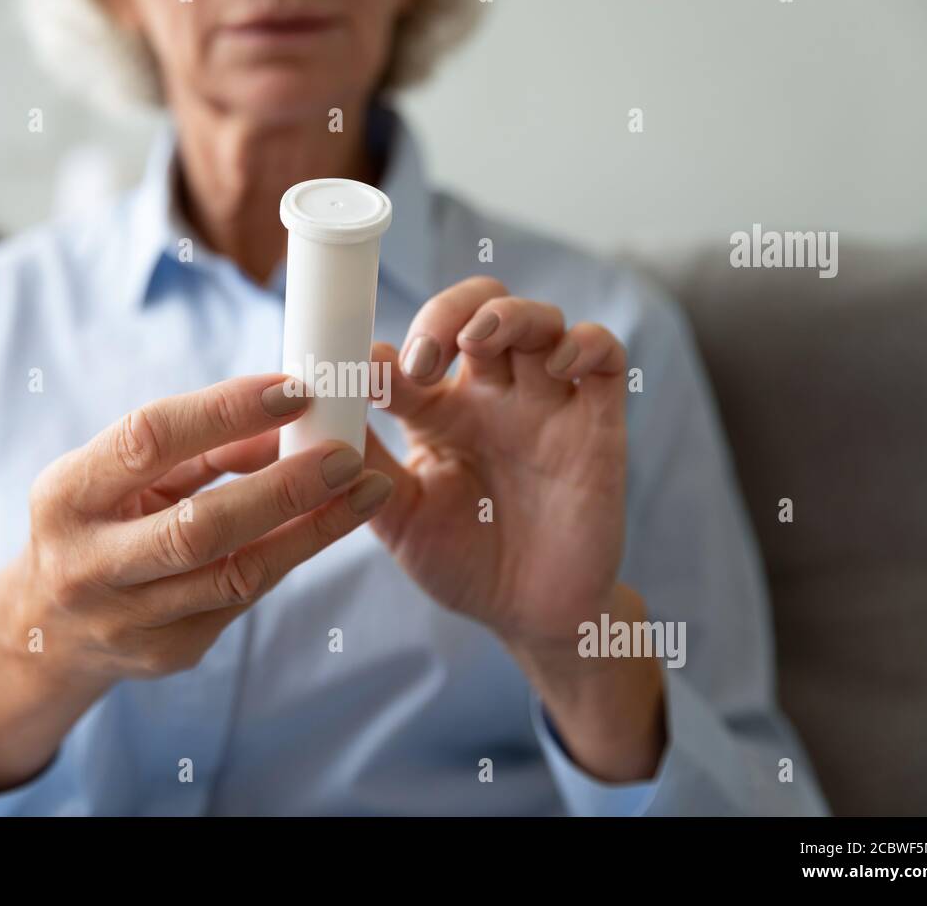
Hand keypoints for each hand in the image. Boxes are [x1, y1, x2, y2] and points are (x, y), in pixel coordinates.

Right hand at [0, 373, 391, 792]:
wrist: (47, 629)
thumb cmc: (96, 523)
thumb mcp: (123, 476)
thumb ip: (198, 448)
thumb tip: (285, 417)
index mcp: (66, 495)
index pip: (150, 441)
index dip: (226, 412)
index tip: (295, 390)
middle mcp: (89, 563)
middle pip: (199, 527)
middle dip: (284, 487)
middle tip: (346, 454)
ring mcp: (129, 619)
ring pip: (237, 574)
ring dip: (312, 529)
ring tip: (366, 490)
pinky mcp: (169, 653)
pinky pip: (245, 599)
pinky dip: (292, 555)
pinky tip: (330, 524)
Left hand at [365, 275, 628, 647]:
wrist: (532, 618)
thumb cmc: (463, 564)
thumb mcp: (401, 518)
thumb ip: (365, 464)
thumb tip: (323, 410)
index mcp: (440, 414)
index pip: (413, 353)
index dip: (386, 351)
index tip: (358, 370)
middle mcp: (493, 398)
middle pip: (479, 309)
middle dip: (448, 313)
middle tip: (422, 359)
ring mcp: (546, 405)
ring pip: (539, 321)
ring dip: (507, 314)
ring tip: (475, 339)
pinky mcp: (597, 424)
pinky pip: (604, 356)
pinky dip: (585, 342)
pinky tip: (559, 362)